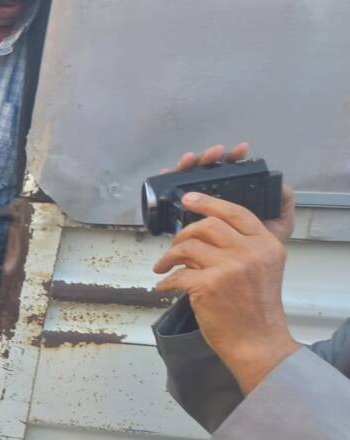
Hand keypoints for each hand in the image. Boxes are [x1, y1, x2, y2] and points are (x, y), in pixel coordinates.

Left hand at [153, 193, 298, 393]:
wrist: (257, 341)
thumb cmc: (256, 310)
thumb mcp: (263, 270)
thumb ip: (245, 248)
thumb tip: (207, 236)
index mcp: (266, 244)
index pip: (236, 212)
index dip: (209, 203)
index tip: (189, 199)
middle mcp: (249, 251)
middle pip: (207, 226)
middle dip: (183, 234)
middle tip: (173, 246)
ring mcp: (229, 267)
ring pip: (188, 247)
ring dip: (169, 256)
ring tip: (163, 267)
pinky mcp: (208, 285)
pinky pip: (177, 275)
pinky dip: (165, 281)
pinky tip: (162, 287)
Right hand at [168, 142, 295, 243]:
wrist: (238, 279)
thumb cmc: (258, 253)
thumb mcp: (277, 226)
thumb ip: (282, 204)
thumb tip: (282, 184)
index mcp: (237, 195)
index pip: (234, 170)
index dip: (235, 157)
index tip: (241, 151)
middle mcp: (217, 198)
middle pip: (210, 169)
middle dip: (210, 157)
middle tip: (213, 155)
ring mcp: (198, 207)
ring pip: (190, 179)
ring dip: (189, 165)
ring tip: (188, 161)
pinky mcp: (182, 217)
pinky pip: (172, 196)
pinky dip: (167, 182)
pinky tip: (166, 173)